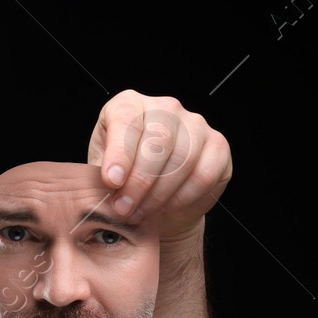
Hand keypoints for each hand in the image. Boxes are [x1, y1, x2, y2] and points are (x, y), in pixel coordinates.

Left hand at [86, 91, 231, 242]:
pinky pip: (203, 174)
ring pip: (182, 159)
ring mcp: (196, 123)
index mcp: (129, 104)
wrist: (153, 198)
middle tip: (124, 208)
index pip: (127, 121)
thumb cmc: (122, 178)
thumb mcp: (100, 171)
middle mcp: (165, 107)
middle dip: (139, 181)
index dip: (120, 154)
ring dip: (159, 193)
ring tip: (140, 213)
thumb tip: (107, 185)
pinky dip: (183, 197)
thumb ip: (101, 173)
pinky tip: (166, 208)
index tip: (111, 182)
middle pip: (158, 141)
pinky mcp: (218, 146)